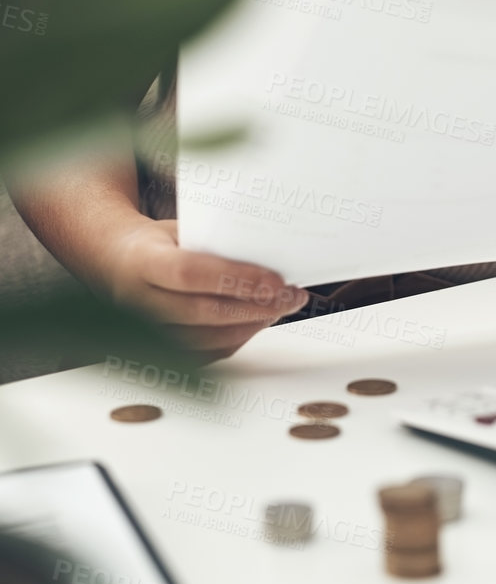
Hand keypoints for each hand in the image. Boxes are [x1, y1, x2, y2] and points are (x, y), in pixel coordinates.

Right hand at [107, 215, 308, 360]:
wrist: (116, 266)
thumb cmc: (156, 244)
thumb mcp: (179, 229)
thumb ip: (213, 240)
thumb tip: (268, 248)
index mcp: (141, 262)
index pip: (189, 273)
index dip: (235, 278)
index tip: (275, 279)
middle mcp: (138, 302)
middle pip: (203, 312)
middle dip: (255, 306)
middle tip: (291, 296)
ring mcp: (145, 332)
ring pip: (206, 340)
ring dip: (252, 325)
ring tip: (283, 306)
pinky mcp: (158, 352)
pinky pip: (204, 354)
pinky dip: (238, 339)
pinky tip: (260, 321)